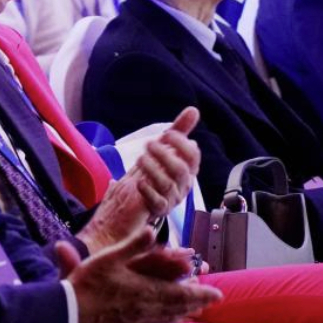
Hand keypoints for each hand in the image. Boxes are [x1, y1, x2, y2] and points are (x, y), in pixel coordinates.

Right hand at [56, 227, 221, 322]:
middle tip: (213, 300)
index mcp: (145, 291)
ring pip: (168, 318)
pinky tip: (167, 322)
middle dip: (197, 302)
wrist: (68, 316)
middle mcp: (145, 309)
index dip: (200, 293)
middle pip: (178, 307)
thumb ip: (133, 245)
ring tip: (195, 310)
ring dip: (185, 313)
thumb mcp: (108, 258)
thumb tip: (153, 229)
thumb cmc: (86, 285)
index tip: (217, 293)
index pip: (180, 293)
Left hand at [80, 108, 199, 253]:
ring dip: (153, 168)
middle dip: (165, 154)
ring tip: (140, 159)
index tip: (167, 134)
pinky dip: (148, 190)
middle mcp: (182, 186)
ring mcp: (170, 200)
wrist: (128, 207)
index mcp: (186, 171)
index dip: (181, 143)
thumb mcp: (162, 150)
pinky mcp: (156, 211)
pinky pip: (158, 203)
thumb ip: (178, 131)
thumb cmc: (149, 175)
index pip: (193, 156)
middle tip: (149, 144)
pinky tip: (139, 181)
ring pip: (168, 184)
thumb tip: (194, 110)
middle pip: (182, 170)